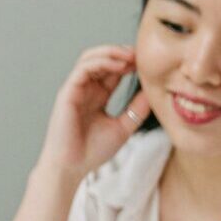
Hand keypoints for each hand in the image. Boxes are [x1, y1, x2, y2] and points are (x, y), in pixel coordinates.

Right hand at [35, 45, 150, 181]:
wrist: (72, 166)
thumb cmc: (92, 151)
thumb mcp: (123, 127)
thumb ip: (137, 110)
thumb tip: (153, 93)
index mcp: (97, 96)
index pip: (112, 71)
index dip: (128, 63)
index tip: (146, 63)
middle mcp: (85, 89)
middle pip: (101, 59)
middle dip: (121, 53)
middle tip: (140, 54)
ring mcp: (75, 89)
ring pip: (91, 59)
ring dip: (111, 53)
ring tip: (131, 55)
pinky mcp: (67, 92)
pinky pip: (83, 69)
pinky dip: (101, 62)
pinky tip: (119, 65)